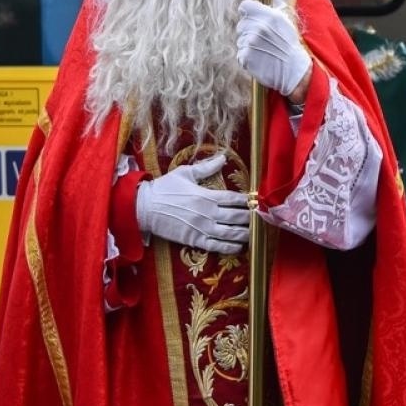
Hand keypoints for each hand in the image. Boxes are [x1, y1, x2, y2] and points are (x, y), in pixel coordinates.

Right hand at [135, 154, 249, 254]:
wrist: (145, 207)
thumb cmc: (164, 188)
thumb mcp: (185, 173)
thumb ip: (206, 167)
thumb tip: (223, 158)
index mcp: (206, 196)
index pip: (234, 199)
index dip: (247, 201)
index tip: (256, 201)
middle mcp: (207, 213)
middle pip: (236, 217)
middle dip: (250, 218)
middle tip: (261, 218)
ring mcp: (202, 229)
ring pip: (230, 234)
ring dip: (244, 234)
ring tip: (254, 233)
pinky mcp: (194, 241)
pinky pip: (217, 246)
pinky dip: (230, 247)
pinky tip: (239, 247)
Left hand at [236, 0, 311, 101]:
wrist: (293, 70)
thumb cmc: (289, 43)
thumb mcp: (284, 19)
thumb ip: (276, 0)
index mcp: (268, 16)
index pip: (244, 7)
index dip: (248, 14)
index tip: (254, 21)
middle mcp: (259, 27)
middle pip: (240, 25)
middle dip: (249, 32)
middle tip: (263, 41)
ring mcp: (251, 43)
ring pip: (240, 40)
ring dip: (248, 46)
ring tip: (263, 51)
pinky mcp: (246, 57)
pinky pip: (240, 54)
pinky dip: (247, 58)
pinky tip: (260, 60)